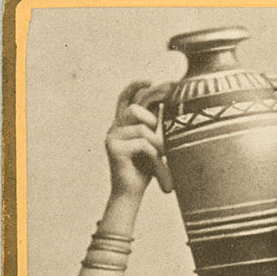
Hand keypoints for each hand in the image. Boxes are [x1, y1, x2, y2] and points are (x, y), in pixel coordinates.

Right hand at [105, 81, 165, 197]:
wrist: (130, 194)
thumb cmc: (143, 170)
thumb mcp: (152, 143)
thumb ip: (153, 125)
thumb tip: (165, 102)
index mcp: (122, 124)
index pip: (125, 98)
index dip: (136, 86)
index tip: (151, 80)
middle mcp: (114, 128)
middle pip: (134, 108)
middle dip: (152, 116)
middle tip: (160, 129)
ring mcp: (111, 137)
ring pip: (141, 127)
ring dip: (156, 141)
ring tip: (162, 156)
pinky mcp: (113, 149)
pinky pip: (142, 143)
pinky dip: (154, 155)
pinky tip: (156, 166)